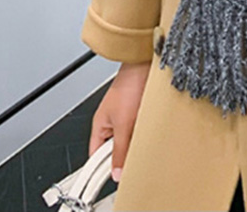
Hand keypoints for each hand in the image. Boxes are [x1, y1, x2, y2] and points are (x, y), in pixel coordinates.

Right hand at [88, 61, 150, 181]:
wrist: (147, 65)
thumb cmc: (129, 85)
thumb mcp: (123, 124)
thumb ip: (120, 149)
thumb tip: (116, 173)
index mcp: (100, 126)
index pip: (95, 157)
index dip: (101, 170)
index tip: (113, 181)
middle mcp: (111, 123)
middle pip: (113, 151)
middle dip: (122, 157)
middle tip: (131, 166)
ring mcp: (125, 118)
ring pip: (128, 142)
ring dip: (135, 145)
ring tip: (142, 146)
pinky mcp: (138, 113)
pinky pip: (139, 132)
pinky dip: (144, 136)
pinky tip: (150, 136)